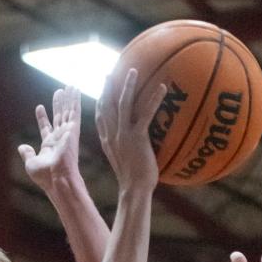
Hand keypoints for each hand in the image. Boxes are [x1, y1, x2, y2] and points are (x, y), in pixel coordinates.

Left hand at [17, 85, 81, 192]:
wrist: (58, 179)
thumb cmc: (45, 176)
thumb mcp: (30, 164)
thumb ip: (27, 154)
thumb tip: (21, 147)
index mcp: (49, 146)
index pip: (46, 128)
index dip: (42, 118)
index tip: (39, 107)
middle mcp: (59, 138)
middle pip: (59, 117)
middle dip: (59, 105)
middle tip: (59, 92)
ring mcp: (67, 133)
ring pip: (68, 112)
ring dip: (68, 99)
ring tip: (69, 86)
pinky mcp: (73, 130)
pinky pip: (74, 111)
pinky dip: (75, 100)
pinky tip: (75, 90)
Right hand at [96, 68, 165, 193]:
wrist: (134, 190)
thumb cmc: (133, 181)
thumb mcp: (125, 162)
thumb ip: (125, 150)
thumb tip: (134, 145)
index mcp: (108, 142)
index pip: (100, 118)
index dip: (100, 103)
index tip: (101, 91)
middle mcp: (112, 136)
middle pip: (106, 106)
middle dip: (107, 88)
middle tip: (109, 74)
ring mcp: (123, 136)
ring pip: (123, 104)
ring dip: (128, 86)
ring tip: (133, 71)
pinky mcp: (137, 138)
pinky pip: (145, 114)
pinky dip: (154, 99)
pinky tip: (162, 87)